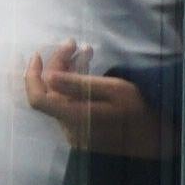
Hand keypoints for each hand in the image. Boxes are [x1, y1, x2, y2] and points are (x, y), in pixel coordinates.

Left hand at [23, 45, 172, 158]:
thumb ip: (80, 83)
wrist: (153, 142)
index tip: (38, 55)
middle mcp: (68, 125)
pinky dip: (75, 82)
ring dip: (68, 70)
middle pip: (51, 91)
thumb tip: (49, 76)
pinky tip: (86, 65)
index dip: (31, 76)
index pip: (38, 99)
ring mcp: (74, 129)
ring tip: (84, 49)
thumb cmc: (138, 114)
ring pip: (61, 94)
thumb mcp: (115, 91)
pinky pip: (71, 101)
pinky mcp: (82, 128)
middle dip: (58, 63)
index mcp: (74, 116)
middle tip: (73, 42)